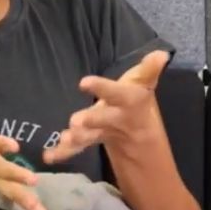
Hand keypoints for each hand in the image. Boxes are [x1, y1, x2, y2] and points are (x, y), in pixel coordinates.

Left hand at [43, 50, 168, 164]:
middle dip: (91, 120)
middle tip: (74, 121)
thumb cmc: (138, 100)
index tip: (83, 82)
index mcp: (130, 101)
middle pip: (105, 120)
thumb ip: (149, 70)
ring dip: (78, 138)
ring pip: (92, 136)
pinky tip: (49, 156)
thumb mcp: (144, 84)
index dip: (103, 88)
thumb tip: (161, 54)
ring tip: (64, 139)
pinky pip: (78, 148)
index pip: (119, 93)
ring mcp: (105, 132)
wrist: (140, 134)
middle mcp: (118, 119)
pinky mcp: (92, 141)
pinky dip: (63, 152)